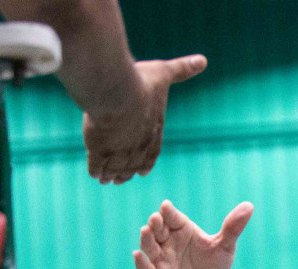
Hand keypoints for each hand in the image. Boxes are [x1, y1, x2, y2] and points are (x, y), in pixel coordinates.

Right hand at [83, 55, 206, 183]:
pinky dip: (96, 170)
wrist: (117, 93)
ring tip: (104, 179)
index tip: (142, 172)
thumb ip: (182, 69)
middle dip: (125, 172)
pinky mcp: (99, 149)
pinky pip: (97, 164)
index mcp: (153, 130)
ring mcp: (118, 149)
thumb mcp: (164, 73)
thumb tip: (203, 60)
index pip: (152, 151)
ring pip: (114, 167)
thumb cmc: (141, 83)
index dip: (146, 162)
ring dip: (110, 174)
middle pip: (131, 164)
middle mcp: (138, 144)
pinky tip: (94, 173)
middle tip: (120, 180)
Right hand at [133, 199, 252, 268]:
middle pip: (157, 228)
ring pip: (149, 246)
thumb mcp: (225, 248)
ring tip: (146, 232)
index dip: (168, 212)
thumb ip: (233, 228)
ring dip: (146, 239)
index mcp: (181, 229)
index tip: (167, 207)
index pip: (172, 216)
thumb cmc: (213, 268)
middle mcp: (167, 241)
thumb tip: (250, 205)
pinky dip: (141, 263)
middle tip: (156, 219)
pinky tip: (137, 255)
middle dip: (155, 223)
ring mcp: (159, 259)